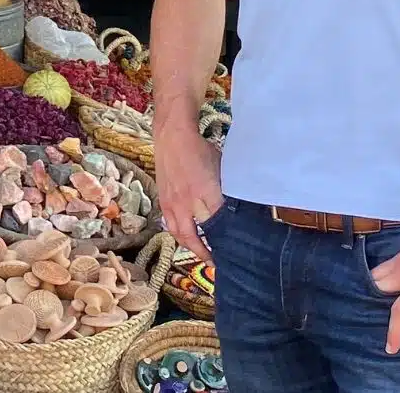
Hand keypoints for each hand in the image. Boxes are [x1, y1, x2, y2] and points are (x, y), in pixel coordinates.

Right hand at [155, 128, 223, 262]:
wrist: (172, 137)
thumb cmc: (200, 150)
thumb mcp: (221, 168)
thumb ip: (227, 190)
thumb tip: (236, 207)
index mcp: (206, 191)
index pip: (219, 223)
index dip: (226, 239)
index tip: (235, 249)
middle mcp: (188, 201)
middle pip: (197, 235)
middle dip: (207, 253)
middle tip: (218, 262)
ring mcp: (173, 203)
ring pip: (181, 234)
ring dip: (192, 248)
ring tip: (203, 256)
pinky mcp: (164, 201)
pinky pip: (171, 225)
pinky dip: (180, 236)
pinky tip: (187, 239)